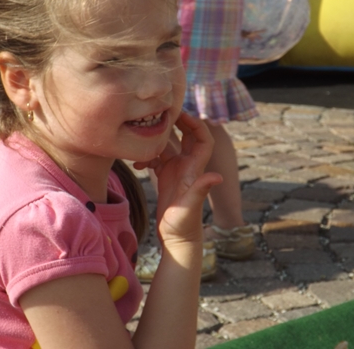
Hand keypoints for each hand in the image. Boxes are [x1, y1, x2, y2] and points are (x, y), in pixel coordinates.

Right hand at [134, 113, 221, 244]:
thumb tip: (217, 177)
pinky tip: (136, 164)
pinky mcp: (167, 178)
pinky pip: (158, 158)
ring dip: (157, 140)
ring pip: (169, 146)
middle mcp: (188, 167)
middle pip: (187, 136)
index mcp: (195, 168)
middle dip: (176, 123)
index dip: (196, 124)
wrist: (177, 239)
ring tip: (142, 137)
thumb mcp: (190, 207)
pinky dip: (148, 156)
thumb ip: (201, 190)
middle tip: (160, 114)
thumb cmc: (184, 225)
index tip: (180, 114)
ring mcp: (177, 171)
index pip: (203, 138)